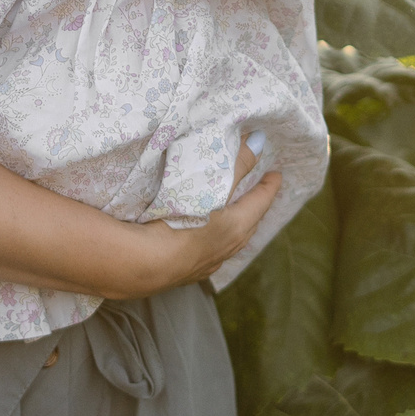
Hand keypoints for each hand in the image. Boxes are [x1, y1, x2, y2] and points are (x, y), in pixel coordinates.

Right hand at [136, 173, 282, 292]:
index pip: (259, 202)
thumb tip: (258, 142)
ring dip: (233, 226)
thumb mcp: (207, 186)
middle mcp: (225, 249)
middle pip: (248, 224)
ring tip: (232, 214)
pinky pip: (208, 254)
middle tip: (257, 192)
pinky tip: (202, 240)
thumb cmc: (174, 218)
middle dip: (254, 207)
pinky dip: (212, 241)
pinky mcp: (184, 273)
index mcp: (236, 227)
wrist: (139, 264)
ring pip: (228, 242)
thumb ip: (234, 164)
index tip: (276, 174)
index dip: (268, 186)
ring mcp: (204, 264)